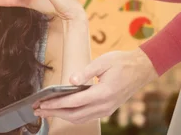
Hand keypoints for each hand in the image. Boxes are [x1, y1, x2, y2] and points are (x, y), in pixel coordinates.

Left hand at [34, 49, 157, 123]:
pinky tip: (62, 111)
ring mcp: (106, 110)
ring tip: (46, 111)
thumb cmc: (122, 63)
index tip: (42, 103)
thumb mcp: (102, 62)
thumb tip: (70, 79)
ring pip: (80, 118)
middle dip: (54, 113)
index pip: (73, 102)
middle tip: (38, 110)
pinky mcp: (107, 110)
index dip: (56, 104)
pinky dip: (72, 115)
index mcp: (102, 93)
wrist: (142, 69)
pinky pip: (86, 117)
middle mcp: (104, 105)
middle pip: (74, 115)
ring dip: (61, 116)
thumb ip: (85, 72)